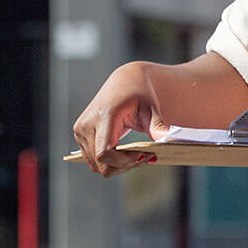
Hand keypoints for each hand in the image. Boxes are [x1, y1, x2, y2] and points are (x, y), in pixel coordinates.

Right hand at [73, 62, 168, 177]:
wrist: (126, 81)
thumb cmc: (139, 93)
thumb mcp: (151, 109)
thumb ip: (158, 125)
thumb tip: (167, 139)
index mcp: (103, 116)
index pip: (104, 153)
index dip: (124, 161)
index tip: (144, 155)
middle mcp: (86, 125)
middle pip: (101, 163)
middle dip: (125, 165)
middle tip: (147, 157)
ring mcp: (80, 132)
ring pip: (96, 166)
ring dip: (119, 166)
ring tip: (138, 154)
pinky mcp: (80, 136)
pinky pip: (94, 161)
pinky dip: (111, 162)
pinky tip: (128, 152)